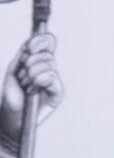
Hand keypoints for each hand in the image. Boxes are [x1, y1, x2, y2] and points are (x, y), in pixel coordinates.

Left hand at [1, 31, 62, 153]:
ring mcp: (54, 81)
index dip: (40, 42)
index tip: (28, 48)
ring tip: (27, 87)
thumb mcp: (13, 71)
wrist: (12, 116)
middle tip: (22, 78)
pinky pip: (50, 77)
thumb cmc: (12, 96)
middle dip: (29, 64)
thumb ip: (22, 56)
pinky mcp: (58, 92)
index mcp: (38, 63)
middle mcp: (49, 70)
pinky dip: (38, 82)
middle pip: (46, 54)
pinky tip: (34, 92)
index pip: (47, 45)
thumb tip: (31, 44)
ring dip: (31, 76)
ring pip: (48, 65)